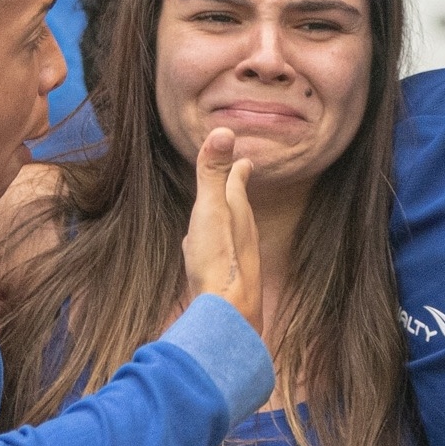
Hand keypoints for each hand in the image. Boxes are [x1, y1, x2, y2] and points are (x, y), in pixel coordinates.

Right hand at [180, 128, 260, 331]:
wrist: (226, 316)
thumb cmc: (217, 261)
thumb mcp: (210, 210)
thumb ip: (212, 173)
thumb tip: (225, 130)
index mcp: (237, 215)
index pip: (238, 184)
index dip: (239, 170)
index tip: (245, 160)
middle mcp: (242, 237)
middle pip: (238, 207)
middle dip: (235, 191)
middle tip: (239, 175)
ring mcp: (234, 261)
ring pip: (228, 233)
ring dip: (224, 218)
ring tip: (220, 212)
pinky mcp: (224, 282)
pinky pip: (215, 258)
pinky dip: (209, 247)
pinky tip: (199, 256)